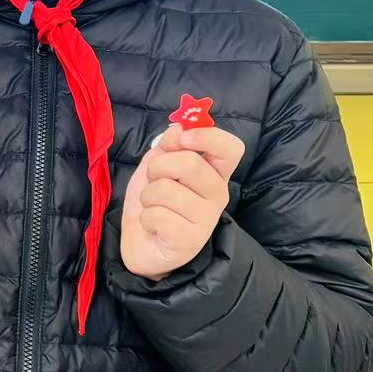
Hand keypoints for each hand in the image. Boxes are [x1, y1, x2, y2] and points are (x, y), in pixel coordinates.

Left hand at [119, 125, 245, 279]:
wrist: (141, 243)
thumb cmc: (154, 200)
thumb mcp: (158, 165)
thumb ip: (170, 145)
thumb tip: (179, 128)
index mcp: (214, 172)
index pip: (231, 148)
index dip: (207, 136)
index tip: (182, 138)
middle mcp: (218, 194)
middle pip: (189, 163)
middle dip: (158, 167)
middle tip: (153, 180)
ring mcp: (206, 220)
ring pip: (166, 189)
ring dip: (148, 195)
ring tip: (152, 206)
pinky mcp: (189, 241)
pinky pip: (157, 215)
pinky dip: (146, 218)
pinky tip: (154, 225)